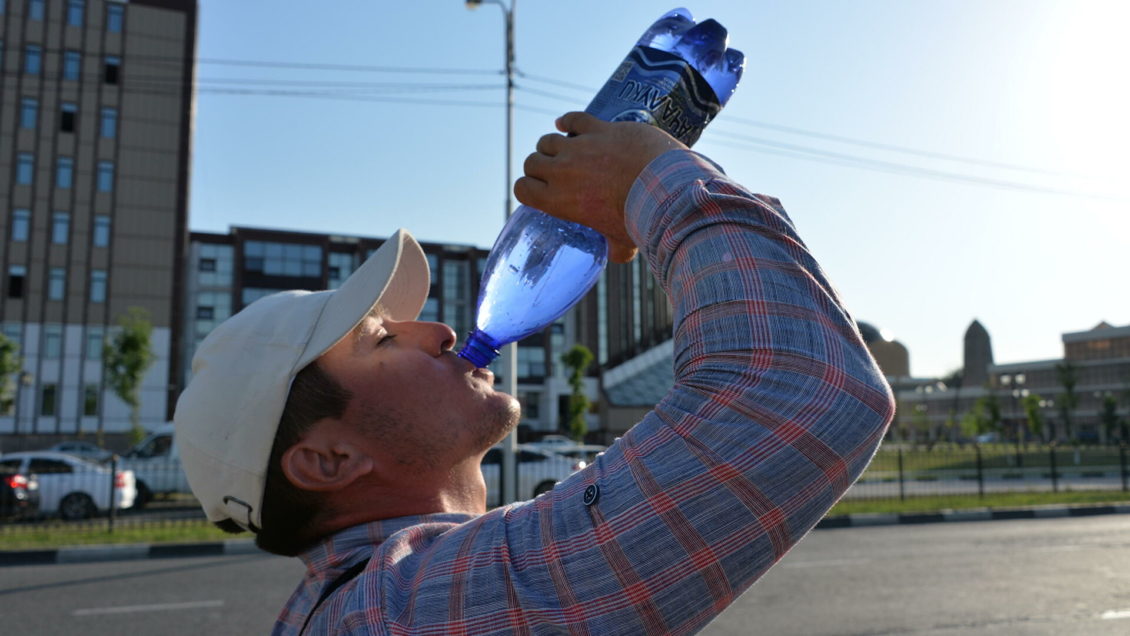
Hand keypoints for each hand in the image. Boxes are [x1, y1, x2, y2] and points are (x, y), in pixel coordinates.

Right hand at [514, 112, 686, 262]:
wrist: (664, 189)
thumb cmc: (641, 219)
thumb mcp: (622, 242)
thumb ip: (613, 248)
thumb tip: (615, 254)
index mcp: (559, 200)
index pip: (522, 189)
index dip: (527, 189)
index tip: (537, 190)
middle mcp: (562, 171)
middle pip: (532, 161)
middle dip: (539, 167)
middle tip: (553, 172)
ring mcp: (580, 147)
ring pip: (548, 140)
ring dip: (552, 146)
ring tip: (563, 152)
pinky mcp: (600, 129)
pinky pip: (574, 119)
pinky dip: (568, 121)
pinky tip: (566, 124)